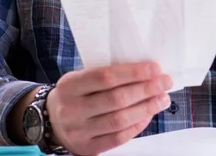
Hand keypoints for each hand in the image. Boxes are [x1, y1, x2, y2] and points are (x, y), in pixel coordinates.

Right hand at [46, 62, 172, 155]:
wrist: (50, 121)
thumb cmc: (74, 93)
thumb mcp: (80, 77)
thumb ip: (105, 74)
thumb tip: (144, 71)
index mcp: (70, 86)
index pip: (105, 77)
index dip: (133, 72)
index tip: (155, 68)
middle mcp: (72, 110)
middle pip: (116, 99)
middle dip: (146, 89)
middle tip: (165, 82)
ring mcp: (79, 132)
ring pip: (119, 120)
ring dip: (146, 108)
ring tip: (162, 99)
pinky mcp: (87, 148)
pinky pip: (117, 138)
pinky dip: (136, 126)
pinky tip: (148, 115)